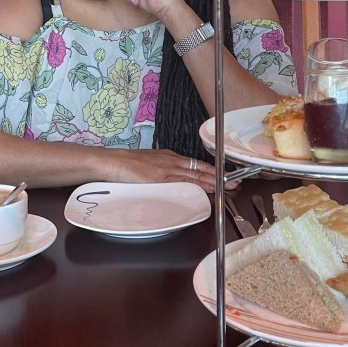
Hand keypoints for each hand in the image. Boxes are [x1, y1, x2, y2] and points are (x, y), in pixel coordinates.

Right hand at [106, 148, 236, 191]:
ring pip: (196, 175)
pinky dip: (198, 185)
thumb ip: (162, 172)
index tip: (224, 175)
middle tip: (235, 181)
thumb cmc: (126, 166)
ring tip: (228, 186)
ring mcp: (167, 169)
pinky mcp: (161, 178)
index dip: (212, 170)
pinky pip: (184, 182)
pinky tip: (207, 189)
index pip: (195, 164)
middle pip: (200, 168)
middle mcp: (171, 160)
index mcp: (169, 157)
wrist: (112, 162)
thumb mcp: (149, 165)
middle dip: (219, 175)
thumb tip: (171, 181)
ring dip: (213, 181)